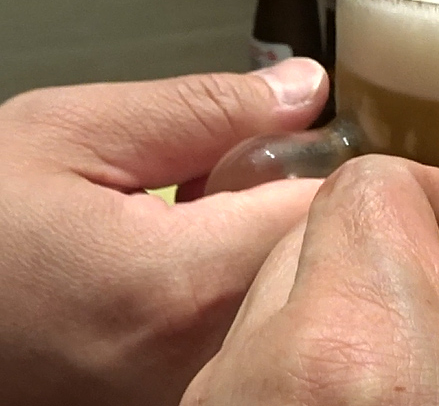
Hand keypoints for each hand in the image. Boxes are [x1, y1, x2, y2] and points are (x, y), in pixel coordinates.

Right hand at [0, 58, 329, 405]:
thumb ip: (202, 109)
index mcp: (178, 284)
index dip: (342, 172)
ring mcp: (184, 398)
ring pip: (297, 315)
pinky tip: (197, 275)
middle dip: (315, 218)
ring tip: (212, 229)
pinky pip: (252, 349)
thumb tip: (304, 90)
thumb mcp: (69, 133)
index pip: (335, 219)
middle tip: (259, 182)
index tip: (321, 148)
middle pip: (328, 276)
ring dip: (282, 263)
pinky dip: (250, 306)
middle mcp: (196, 361)